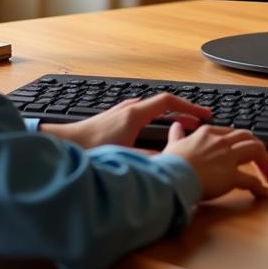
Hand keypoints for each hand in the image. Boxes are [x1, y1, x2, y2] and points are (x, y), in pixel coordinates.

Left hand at [41, 93, 211, 149]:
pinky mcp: (113, 118)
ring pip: (152, 108)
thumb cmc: (90, 150)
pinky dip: (155, 118)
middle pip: (164, 104)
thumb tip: (170, 166)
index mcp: (135, 114)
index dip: (190, 107)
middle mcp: (129, 108)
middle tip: (199, 122)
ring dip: (169, 115)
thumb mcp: (125, 157)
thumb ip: (149, 161)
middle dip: (184, 112)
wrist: (63, 144)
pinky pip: (142, 112)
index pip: (169, 101)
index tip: (204, 115)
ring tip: (181, 125)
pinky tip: (153, 127)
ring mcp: (120, 111)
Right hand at [165, 121, 267, 199]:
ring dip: (266, 164)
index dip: (240, 142)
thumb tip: (176, 127)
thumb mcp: (172, 146)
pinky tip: (263, 193)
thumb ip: (177, 136)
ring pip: (256, 150)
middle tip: (263, 163)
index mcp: (207, 133)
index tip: (243, 151)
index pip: (231, 133)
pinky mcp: (231, 176)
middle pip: (248, 138)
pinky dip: (260, 187)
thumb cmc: (169, 164)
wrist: (170, 177)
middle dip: (259, 150)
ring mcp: (227, 157)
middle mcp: (221, 141)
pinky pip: (252, 180)